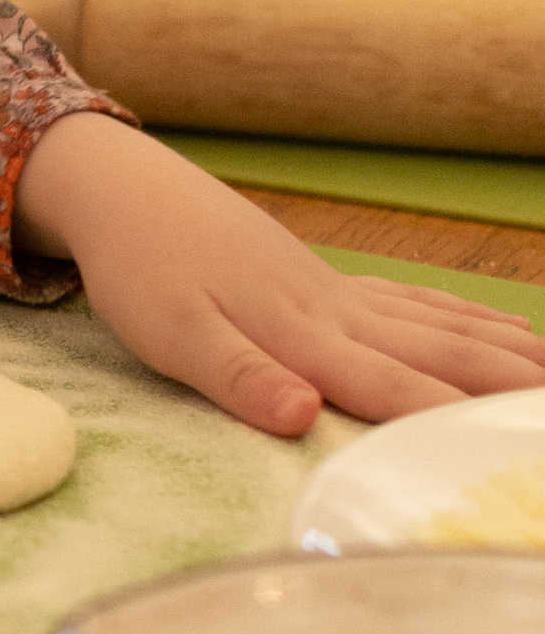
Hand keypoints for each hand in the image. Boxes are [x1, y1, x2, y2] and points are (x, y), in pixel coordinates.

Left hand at [15, 112, 544, 430]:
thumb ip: (239, 378)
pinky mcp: (329, 281)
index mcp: (303, 337)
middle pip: (442, 354)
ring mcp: (340, 294)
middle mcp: (337, 314)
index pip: (396, 388)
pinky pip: (418, 302)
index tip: (517, 441)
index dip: (457, 418)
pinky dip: (467, 317)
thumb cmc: (141, 270)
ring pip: (442, 325)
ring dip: (504, 352)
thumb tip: (303, 417)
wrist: (128, 192)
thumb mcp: (172, 335)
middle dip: (507, 386)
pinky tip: (503, 328)